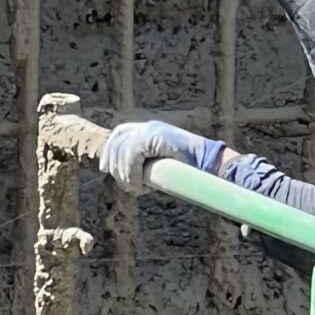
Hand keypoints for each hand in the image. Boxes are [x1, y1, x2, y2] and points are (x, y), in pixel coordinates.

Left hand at [100, 120, 222, 190]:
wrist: (209, 165)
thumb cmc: (187, 171)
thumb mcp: (159, 166)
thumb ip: (143, 166)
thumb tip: (125, 177)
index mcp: (149, 130)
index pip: (119, 133)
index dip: (109, 151)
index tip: (106, 169)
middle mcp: (148, 126)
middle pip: (117, 142)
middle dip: (115, 166)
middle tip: (127, 184)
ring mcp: (152, 130)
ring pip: (123, 150)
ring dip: (125, 173)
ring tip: (136, 187)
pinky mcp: (156, 136)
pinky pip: (133, 154)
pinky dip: (132, 172)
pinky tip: (140, 184)